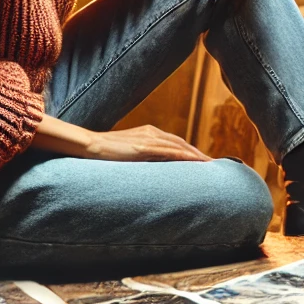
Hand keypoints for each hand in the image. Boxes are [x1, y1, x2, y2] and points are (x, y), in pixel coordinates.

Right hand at [82, 125, 211, 162]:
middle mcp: (152, 132)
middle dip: (199, 153)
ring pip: (179, 146)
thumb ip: (142, 158)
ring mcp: (149, 138)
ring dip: (197, 155)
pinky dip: (185, 156)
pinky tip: (196, 162)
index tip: (203, 161)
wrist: (90, 146)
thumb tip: (153, 171)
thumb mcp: (128, 154)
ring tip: (210, 165)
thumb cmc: (106, 153)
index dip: (191, 151)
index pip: (176, 143)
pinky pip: (170, 151)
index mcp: (149, 133)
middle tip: (214, 164)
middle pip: (182, 143)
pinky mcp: (144, 146)